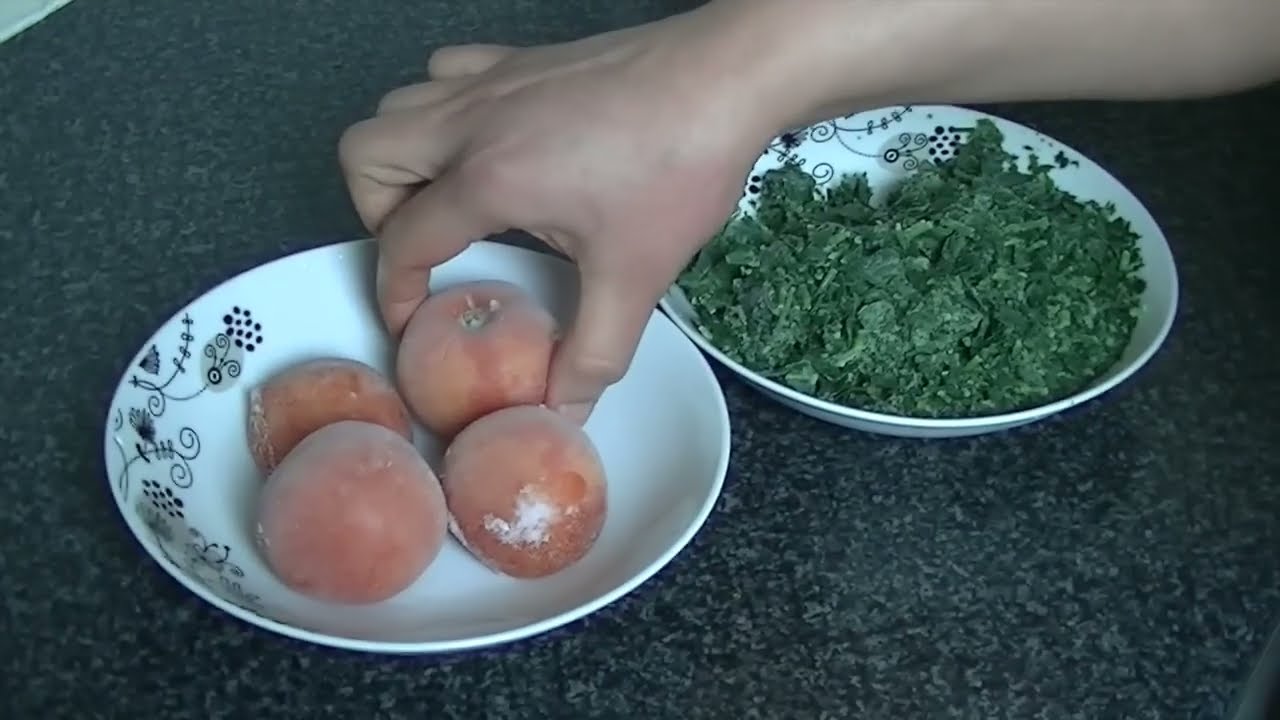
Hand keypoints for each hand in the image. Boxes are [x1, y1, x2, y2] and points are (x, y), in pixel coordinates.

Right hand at [338, 6, 776, 422]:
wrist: (725, 76)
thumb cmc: (680, 162)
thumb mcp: (635, 275)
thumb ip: (595, 352)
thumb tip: (567, 406)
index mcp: (488, 178)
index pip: (401, 239)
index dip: (393, 289)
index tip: (408, 317)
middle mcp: (474, 120)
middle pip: (365, 156)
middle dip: (378, 213)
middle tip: (425, 249)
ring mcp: (494, 80)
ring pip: (398, 107)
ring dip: (404, 158)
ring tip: (450, 201)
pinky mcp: (523, 58)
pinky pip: (446, 74)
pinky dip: (444, 110)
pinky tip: (489, 143)